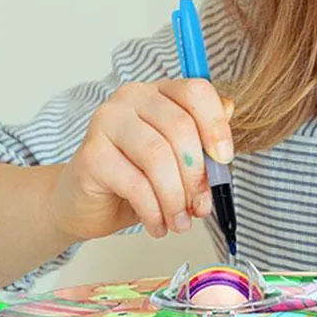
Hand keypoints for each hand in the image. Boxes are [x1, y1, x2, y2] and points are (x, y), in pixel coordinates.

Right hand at [49, 79, 233, 240]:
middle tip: (201, 207)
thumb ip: (204, 136)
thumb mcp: (180, 157)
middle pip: (180, 128)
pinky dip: (154, 211)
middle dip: (197, 176)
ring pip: (158, 157)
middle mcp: (131, 98)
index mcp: (159, 92)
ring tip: (180, 222)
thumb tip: (230, 111)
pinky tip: (158, 225)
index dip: (216, 126)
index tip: (225, 160)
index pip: (195, 91)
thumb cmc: (138, 176)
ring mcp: (107, 122)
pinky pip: (135, 184)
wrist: (86, 201)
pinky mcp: (91, 154)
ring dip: (176, 198)